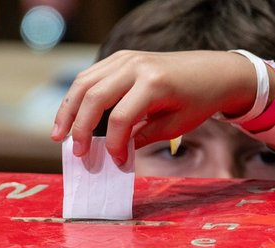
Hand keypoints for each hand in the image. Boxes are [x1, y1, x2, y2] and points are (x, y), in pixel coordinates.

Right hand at [51, 50, 255, 164]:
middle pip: (94, 97)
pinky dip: (77, 97)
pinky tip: (71, 116)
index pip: (120, 118)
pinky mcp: (121, 57)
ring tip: (58, 135)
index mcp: (154, 83)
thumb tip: (112, 152)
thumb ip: (141, 137)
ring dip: (68, 110)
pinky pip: (90, 76)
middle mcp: (136, 66)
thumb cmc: (198, 100)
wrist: (215, 71)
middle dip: (80, 128)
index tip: (116, 162)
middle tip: (76, 153)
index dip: (113, 145)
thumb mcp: (174, 125)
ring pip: (84, 83)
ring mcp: (126, 58)